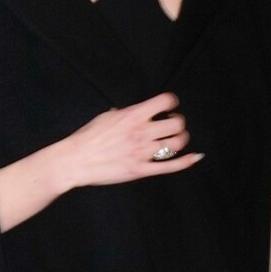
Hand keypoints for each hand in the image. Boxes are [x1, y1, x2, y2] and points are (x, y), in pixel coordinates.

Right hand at [59, 93, 202, 188]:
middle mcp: (142, 132)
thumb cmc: (87, 138)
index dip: (172, 102)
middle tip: (172, 125)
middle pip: (176, 124)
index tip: (169, 107)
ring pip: (176, 144)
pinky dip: (185, 162)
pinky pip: (170, 166)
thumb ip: (124, 114)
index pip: (165, 101)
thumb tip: (129, 112)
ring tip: (176, 139)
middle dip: (178, 122)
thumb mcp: (106, 117)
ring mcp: (143, 152)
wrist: (76, 160)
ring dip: (180, 139)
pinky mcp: (141, 170)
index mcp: (133, 115)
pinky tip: (194, 157)